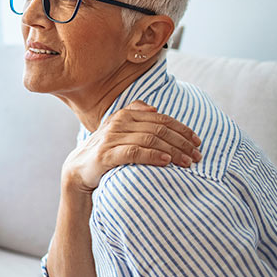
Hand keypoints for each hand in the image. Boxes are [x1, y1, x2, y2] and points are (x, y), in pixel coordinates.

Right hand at [62, 100, 201, 192]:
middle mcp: (118, 123)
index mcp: (125, 114)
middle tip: (197, 156)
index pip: (161, 119)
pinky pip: (134, 152)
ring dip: (173, 151)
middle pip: (159, 130)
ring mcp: (111, 138)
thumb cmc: (105, 150)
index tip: (197, 142)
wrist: (79, 169)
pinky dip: (153, 156)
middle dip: (182, 143)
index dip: (183, 129)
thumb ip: (134, 114)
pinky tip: (166, 161)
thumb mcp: (118, 129)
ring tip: (187, 162)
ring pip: (150, 140)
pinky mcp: (106, 154)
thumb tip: (154, 107)